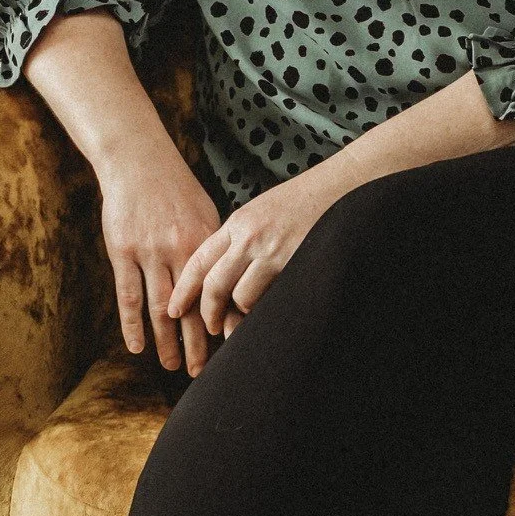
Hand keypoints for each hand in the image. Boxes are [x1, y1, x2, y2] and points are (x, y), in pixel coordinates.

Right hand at [96, 141, 230, 378]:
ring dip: (167, 341)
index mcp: (205, 242)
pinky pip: (128, 296)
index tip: (232, 347)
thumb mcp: (205, 213)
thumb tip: (233, 281)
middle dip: (199, 343)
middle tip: (202, 371)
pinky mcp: (122, 252)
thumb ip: (214, 249)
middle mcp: (179, 249)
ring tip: (172, 366)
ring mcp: (149, 251)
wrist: (138, 161)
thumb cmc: (175, 188)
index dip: (225, 321)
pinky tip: (137, 347)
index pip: (218, 292)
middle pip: (192, 307)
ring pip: (160, 308)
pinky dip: (132, 325)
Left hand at [165, 166, 342, 346]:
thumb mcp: (262, 212)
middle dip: (208, 312)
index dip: (184, 289)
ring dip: (242, 312)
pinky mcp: (293, 263)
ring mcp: (271, 250)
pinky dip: (265, 308)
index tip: (173, 309)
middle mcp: (249, 236)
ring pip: (240, 296)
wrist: (341, 187)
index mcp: (237, 222)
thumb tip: (222, 271)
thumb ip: (240, 238)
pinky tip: (270, 308)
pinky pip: (269, 297)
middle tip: (210, 328)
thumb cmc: (304, 202)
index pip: (199, 260)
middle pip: (214, 284)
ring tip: (247, 316)